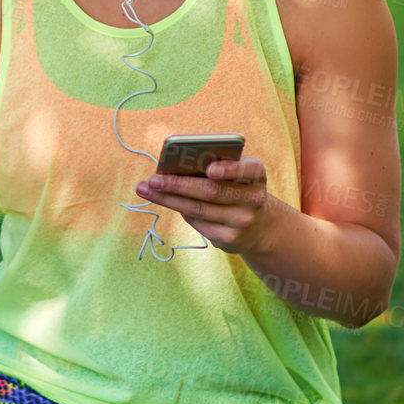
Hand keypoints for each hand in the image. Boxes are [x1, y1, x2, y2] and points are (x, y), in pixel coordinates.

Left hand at [133, 154, 275, 253]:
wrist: (258, 225)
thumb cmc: (235, 188)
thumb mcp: (234, 173)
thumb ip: (213, 165)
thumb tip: (172, 167)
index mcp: (256, 174)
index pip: (248, 169)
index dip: (229, 169)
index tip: (210, 169)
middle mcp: (254, 198)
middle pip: (211, 191)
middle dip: (178, 185)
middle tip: (152, 179)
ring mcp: (243, 221)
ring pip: (198, 209)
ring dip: (168, 199)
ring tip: (145, 190)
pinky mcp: (230, 239)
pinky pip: (197, 223)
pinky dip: (179, 210)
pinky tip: (165, 201)